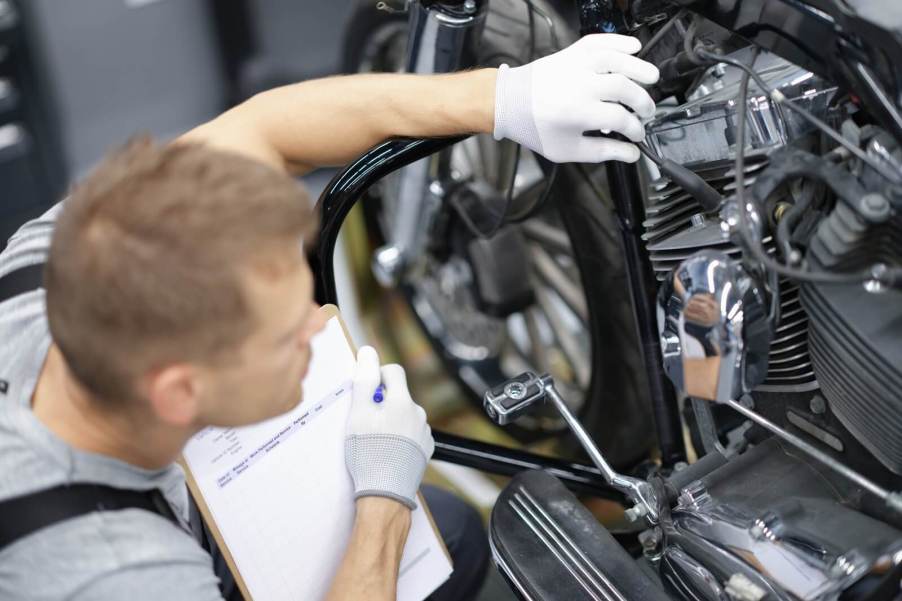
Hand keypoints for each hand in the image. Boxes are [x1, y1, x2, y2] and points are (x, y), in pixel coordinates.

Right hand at [345, 346, 433, 508]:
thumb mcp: (359, 412)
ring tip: (376, 441)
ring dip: (391, 420)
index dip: (377, 376)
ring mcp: (424, 433)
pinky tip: (387, 450)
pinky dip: (400, 437)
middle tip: (366, 422)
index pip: (393, 370)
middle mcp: (418, 414)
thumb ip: (364, 379)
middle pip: (398, 394)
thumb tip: (368, 352)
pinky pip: (411, 433)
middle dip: (382, 402)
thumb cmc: (369, 453)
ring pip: (405, 415)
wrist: (385, 494)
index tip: (366, 393)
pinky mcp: (425, 450)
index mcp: (403, 401)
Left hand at [493, 34, 658, 163]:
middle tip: (647, 111)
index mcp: (578, 113)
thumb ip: (602, 152)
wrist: (509, 103)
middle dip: (643, 101)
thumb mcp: (567, 150)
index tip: (637, 134)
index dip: (635, 129)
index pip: (621, 120)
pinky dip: (619, 41)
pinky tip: (634, 48)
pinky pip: (600, 41)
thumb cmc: (535, 128)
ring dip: (639, 67)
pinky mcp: (571, 53)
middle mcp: (580, 86)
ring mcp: (576, 66)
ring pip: (616, 60)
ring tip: (652, 78)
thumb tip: (631, 154)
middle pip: (624, 89)